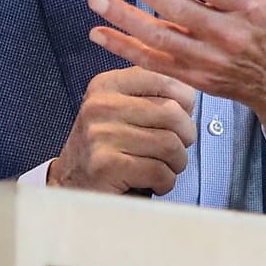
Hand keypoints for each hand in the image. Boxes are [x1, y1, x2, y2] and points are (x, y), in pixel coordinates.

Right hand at [49, 67, 197, 193]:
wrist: (72, 186)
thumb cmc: (106, 149)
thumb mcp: (120, 111)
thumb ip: (151, 95)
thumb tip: (194, 92)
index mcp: (106, 85)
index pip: (164, 79)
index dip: (184, 103)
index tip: (176, 121)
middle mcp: (100, 105)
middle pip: (173, 113)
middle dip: (185, 137)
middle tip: (174, 150)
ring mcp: (101, 135)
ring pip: (170, 144)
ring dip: (176, 163)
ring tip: (162, 168)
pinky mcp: (106, 165)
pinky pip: (160, 171)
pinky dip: (165, 183)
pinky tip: (152, 183)